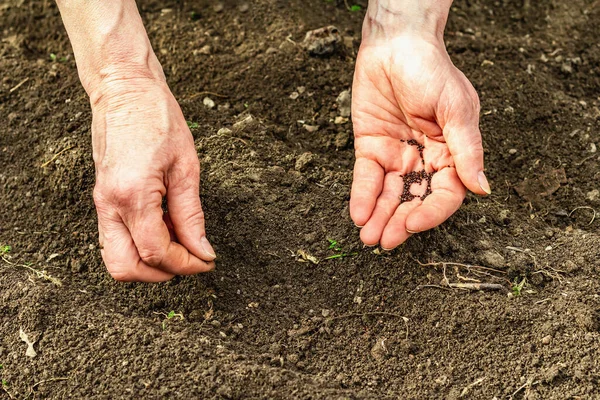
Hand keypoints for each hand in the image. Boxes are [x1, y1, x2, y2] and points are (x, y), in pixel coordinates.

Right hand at [91, 77, 215, 280]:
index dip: (185, 264)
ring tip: (179, 240)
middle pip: (125, 268)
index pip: (156, 253)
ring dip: (148, 262)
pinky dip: (139, 244)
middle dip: (162, 273)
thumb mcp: (186, 166)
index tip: (207, 260)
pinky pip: (115, 238)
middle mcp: (109, 204)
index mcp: (132, 196)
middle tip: (191, 259)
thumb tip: (202, 251)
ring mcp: (101, 202)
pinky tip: (164, 225)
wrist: (124, 89)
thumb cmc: (157, 118)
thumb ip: (191, 215)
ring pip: (116, 257)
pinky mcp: (101, 197)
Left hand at [350, 36, 489, 249]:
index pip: (445, 194)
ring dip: (379, 217)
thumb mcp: (457, 108)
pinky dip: (362, 195)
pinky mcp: (371, 148)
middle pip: (414, 200)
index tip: (413, 225)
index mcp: (452, 153)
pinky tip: (358, 213)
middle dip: (399, 222)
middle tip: (385, 242)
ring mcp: (397, 155)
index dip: (430, 212)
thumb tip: (483, 189)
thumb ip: (467, 150)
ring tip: (368, 238)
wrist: (395, 44)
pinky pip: (366, 177)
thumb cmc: (432, 69)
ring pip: (389, 194)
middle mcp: (424, 159)